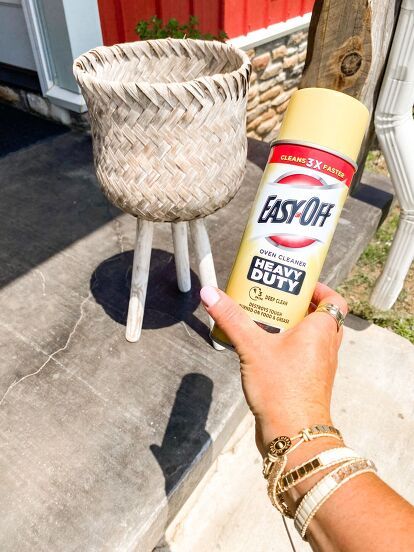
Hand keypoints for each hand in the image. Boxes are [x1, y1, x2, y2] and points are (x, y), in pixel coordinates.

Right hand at [200, 283, 347, 455]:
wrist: (293, 437)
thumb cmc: (283, 389)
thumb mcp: (253, 348)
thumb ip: (232, 319)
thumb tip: (210, 293)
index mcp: (322, 330)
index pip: (335, 299)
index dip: (319, 288)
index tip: (297, 283)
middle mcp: (326, 346)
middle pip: (320, 315)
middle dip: (298, 304)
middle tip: (276, 297)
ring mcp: (319, 366)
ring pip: (310, 337)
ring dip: (292, 326)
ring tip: (266, 319)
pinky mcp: (308, 382)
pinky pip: (302, 355)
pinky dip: (288, 347)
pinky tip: (263, 349)